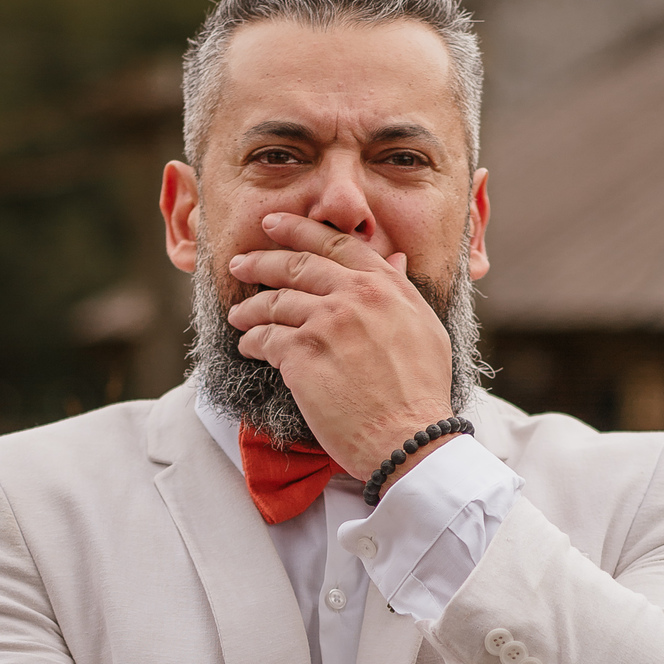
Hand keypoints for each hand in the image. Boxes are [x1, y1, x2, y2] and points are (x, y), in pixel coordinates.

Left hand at [227, 212, 453, 480]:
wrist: (409, 437)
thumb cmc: (422, 393)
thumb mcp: (425, 328)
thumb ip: (401, 289)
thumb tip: (393, 258)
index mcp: (383, 285)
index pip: (334, 243)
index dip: (297, 230)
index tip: (272, 225)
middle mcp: (353, 295)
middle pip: (296, 266)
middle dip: (261, 261)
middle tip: (239, 264)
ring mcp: (325, 323)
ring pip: (275, 302)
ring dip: (250, 308)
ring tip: (239, 315)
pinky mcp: (302, 355)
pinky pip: (265, 339)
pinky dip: (251, 341)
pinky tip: (248, 346)